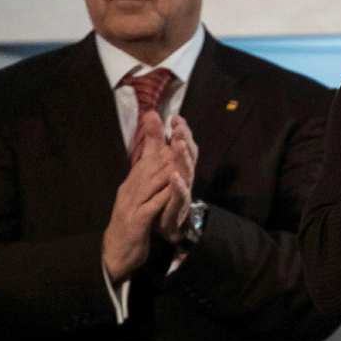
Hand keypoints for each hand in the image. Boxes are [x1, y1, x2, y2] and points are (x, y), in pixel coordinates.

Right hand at [102, 112, 173, 280]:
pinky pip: (152, 206)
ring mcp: (131, 206)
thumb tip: (156, 160)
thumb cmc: (131, 225)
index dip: (153, 137)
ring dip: (165, 166)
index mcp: (131, 184)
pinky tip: (173, 186)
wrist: (116, 253)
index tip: (161, 116)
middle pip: (147, 164)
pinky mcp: (136, 222)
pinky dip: (162, 195)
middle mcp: (129, 191)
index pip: (144, 156)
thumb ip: (146, 180)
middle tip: (178, 129)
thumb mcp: (139, 199)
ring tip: (179, 151)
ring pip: (150, 181)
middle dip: (163, 145)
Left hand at [156, 116, 197, 242]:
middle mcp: (185, 177)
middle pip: (189, 156)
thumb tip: (151, 113)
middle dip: (185, 141)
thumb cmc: (162, 194)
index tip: (175, 118)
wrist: (161, 227)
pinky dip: (179, 186)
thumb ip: (155, 140)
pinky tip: (174, 176)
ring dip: (183, 158)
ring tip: (178, 144)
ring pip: (187, 173)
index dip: (182, 132)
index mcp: (179, 167)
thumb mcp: (155, 163)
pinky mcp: (178, 207)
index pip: (184, 146)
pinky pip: (180, 195)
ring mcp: (184, 192)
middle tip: (179, 128)